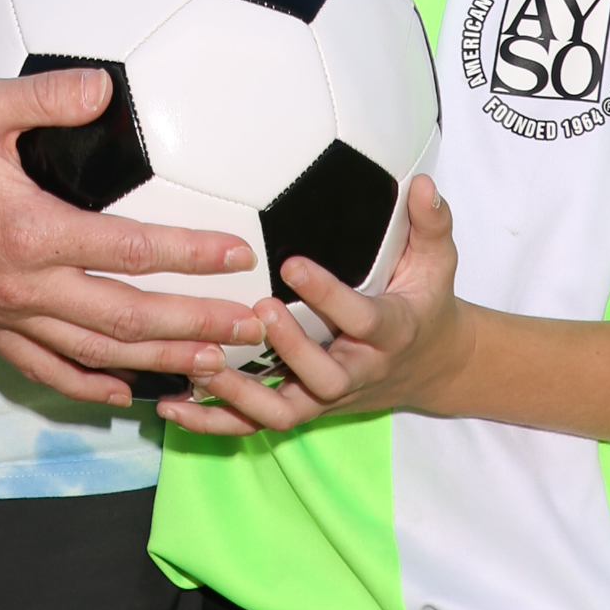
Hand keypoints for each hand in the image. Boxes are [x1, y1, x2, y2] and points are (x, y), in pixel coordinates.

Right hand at [0, 66, 264, 407]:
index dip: (190, 254)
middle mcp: (21, 286)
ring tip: (215, 368)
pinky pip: (45, 370)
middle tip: (253, 330)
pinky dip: (90, 386)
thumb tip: (106, 88)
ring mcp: (3, 315)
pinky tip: (127, 393)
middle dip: (196, 328)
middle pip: (126, 319)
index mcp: (29, 230)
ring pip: (95, 354)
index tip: (239, 254)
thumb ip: (49, 98)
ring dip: (159, 363)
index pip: (129, 250)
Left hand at [156, 174, 471, 438]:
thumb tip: (422, 184)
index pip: (362, 320)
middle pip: (323, 377)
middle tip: (254, 310)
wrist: (430, 365)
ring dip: (240, 394)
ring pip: (283, 411)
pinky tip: (172, 403)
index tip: (292, 263)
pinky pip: (256, 425)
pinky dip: (215, 421)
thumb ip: (431, 223)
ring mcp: (325, 397)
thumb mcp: (437, 261)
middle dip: (288, 348)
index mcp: (390, 333)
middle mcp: (358, 372)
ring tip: (200, 363)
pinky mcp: (302, 408)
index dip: (328, 296)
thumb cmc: (424, 300)